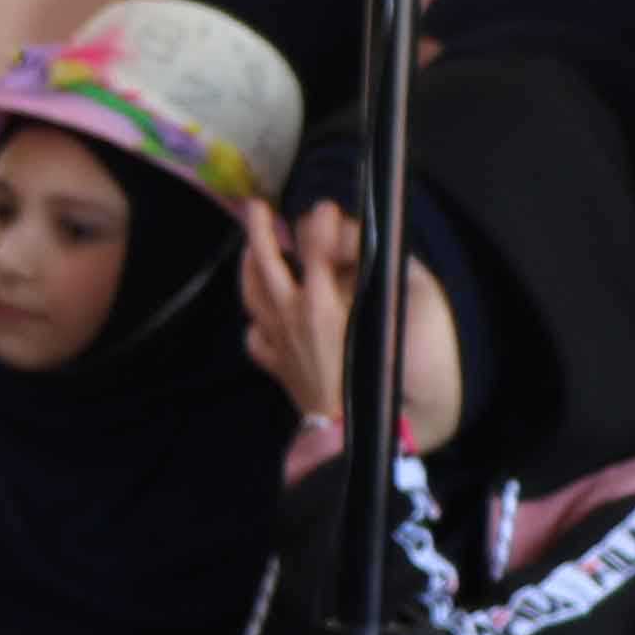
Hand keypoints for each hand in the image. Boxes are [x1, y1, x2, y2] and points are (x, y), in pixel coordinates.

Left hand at [238, 197, 363, 433]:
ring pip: (252, 296)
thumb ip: (365, 270)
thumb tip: (342, 236)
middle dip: (260, 231)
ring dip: (249, 268)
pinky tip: (260, 316)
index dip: (319, 222)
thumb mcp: (385, 314)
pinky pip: (255, 338)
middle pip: (266, 265)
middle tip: (256, 207)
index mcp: (321, 302)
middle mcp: (292, 317)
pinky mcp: (276, 364)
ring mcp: (279, 340)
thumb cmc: (380, 371)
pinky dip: (256, 323)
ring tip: (249, 250)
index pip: (314, 248)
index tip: (322, 207)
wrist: (354, 427)